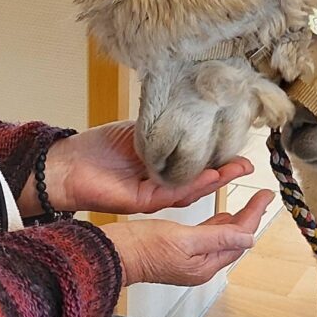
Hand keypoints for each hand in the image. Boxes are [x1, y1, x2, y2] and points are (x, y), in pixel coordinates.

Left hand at [40, 122, 251, 216]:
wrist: (70, 162)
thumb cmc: (99, 147)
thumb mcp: (143, 129)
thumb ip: (168, 128)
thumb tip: (196, 115)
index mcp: (164, 165)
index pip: (197, 163)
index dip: (219, 158)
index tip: (238, 147)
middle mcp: (163, 181)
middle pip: (200, 180)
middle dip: (225, 172)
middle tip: (247, 164)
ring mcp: (155, 193)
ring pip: (191, 189)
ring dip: (215, 180)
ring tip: (235, 169)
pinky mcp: (145, 201)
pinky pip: (173, 193)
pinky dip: (192, 184)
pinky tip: (209, 175)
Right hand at [104, 193, 272, 287]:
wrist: (112, 256)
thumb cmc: (142, 247)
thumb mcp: (183, 239)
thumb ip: (217, 237)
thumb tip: (249, 238)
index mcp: (205, 265)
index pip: (239, 238)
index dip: (253, 215)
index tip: (265, 196)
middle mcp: (200, 266)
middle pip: (233, 240)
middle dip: (249, 218)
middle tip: (261, 197)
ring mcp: (189, 261)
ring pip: (221, 239)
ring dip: (234, 222)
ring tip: (247, 205)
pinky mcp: (178, 254)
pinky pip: (206, 239)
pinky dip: (217, 226)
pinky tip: (219, 217)